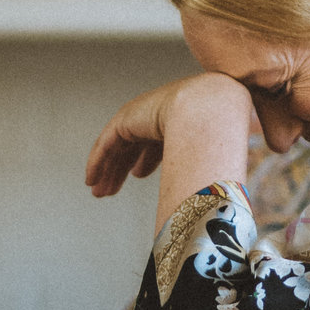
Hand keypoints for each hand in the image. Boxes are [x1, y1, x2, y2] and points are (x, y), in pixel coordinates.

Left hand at [84, 74, 253, 198]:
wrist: (209, 111)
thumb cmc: (218, 135)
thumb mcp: (205, 156)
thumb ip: (199, 170)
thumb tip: (205, 198)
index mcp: (175, 120)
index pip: (153, 140)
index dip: (144, 159)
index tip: (137, 176)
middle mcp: (154, 117)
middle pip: (131, 146)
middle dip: (120, 169)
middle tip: (109, 191)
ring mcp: (139, 117)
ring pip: (116, 148)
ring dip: (107, 170)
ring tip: (99, 191)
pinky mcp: (125, 120)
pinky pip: (106, 144)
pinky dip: (97, 162)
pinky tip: (91, 179)